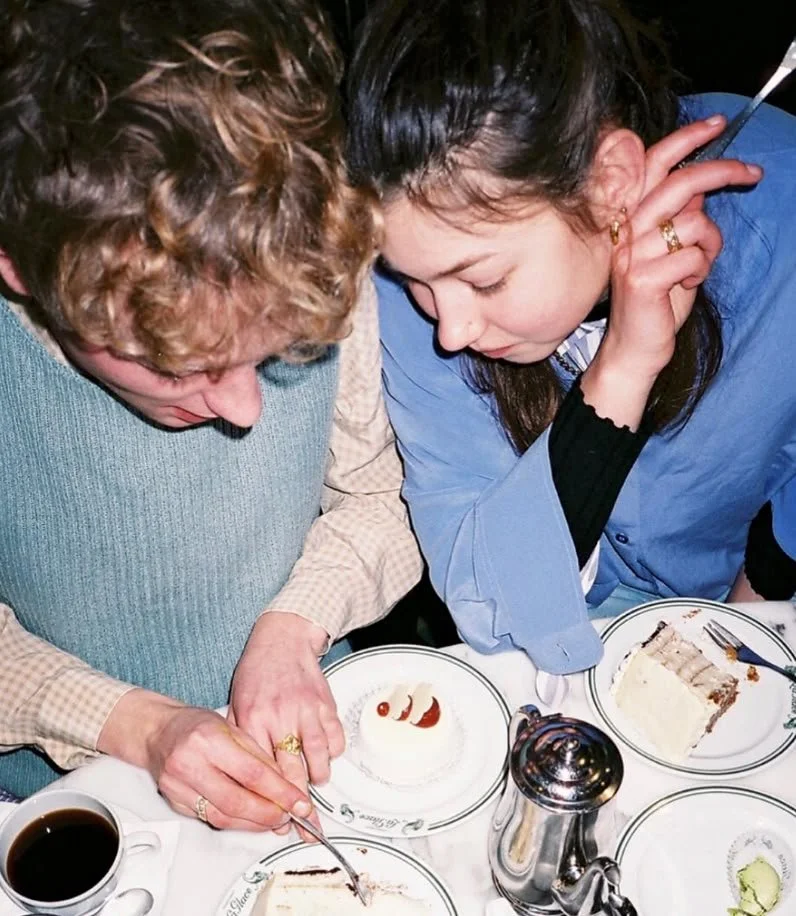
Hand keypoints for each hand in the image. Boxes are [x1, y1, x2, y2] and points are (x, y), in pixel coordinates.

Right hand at [98, 690, 312, 829]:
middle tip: (289, 816)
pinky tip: (248, 819)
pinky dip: (234, 823)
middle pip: (237, 801)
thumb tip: (285, 784)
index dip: (280, 793)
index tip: (299, 803)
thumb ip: (258, 755)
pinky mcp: (174, 803)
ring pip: (223, 817)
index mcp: (210, 740)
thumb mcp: (232, 728)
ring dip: (253, 824)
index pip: (253, 774)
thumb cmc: (195, 725)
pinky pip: (209, 819)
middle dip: (269, 814)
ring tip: (273, 820)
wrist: (158, 731)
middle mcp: (191, 764)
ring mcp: (179, 787)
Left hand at [228, 611, 344, 840]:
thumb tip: (243, 778)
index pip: (261, 772)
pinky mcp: (325, 704)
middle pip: (292, 772)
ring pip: (318, 758)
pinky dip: (333, 752)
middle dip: (299, 804)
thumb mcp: (237, 704)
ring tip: (314, 781)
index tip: (277, 821)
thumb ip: (240, 740)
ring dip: (318, 776)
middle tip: (305, 821)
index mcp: (252, 719)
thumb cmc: (257, 672)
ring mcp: (304, 710)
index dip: (270, 802)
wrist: (282, 639)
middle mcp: (279, 716)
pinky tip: (325, 753)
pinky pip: (335, 739)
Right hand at [601, 116, 761, 382]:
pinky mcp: (642, 278)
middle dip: (722, 171)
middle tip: (753, 173)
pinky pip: (692, 257)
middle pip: (678, 183)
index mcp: (630, 220)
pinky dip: (700, 270)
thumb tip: (699, 191)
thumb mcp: (671, 253)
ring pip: (693, 223)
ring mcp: (631, 254)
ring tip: (699, 266)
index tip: (716, 124)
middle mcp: (626, 232)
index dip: (685, 139)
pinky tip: (688, 284)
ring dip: (710, 244)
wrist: (633, 350)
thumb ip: (679, 219)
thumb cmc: (655, 303)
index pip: (652, 165)